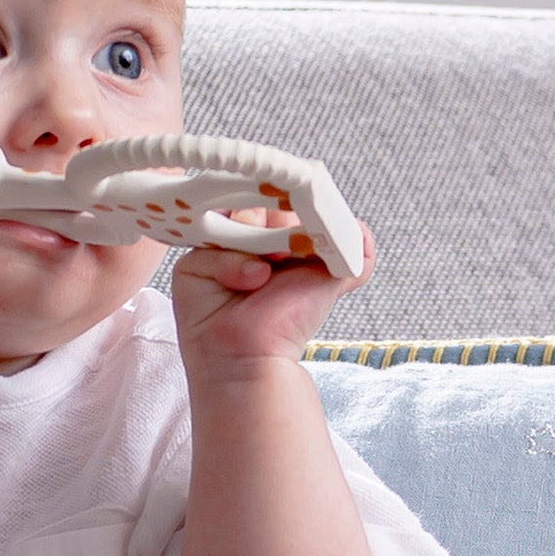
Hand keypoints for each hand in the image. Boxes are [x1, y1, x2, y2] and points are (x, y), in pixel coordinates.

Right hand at [169, 207, 375, 371]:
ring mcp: (217, 248)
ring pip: (234, 218)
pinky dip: (233, 264)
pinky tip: (249, 284)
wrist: (257, 356)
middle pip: (255, 201)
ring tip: (270, 271)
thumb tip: (363, 232)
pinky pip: (210, 246)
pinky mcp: (191, 265)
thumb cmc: (289, 320)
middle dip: (277, 222)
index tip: (306, 214)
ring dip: (258, 243)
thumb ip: (354, 252)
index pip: (282, 198)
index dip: (294, 203)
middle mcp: (245, 238)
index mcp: (275, 235)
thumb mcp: (333, 278)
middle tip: (289, 248)